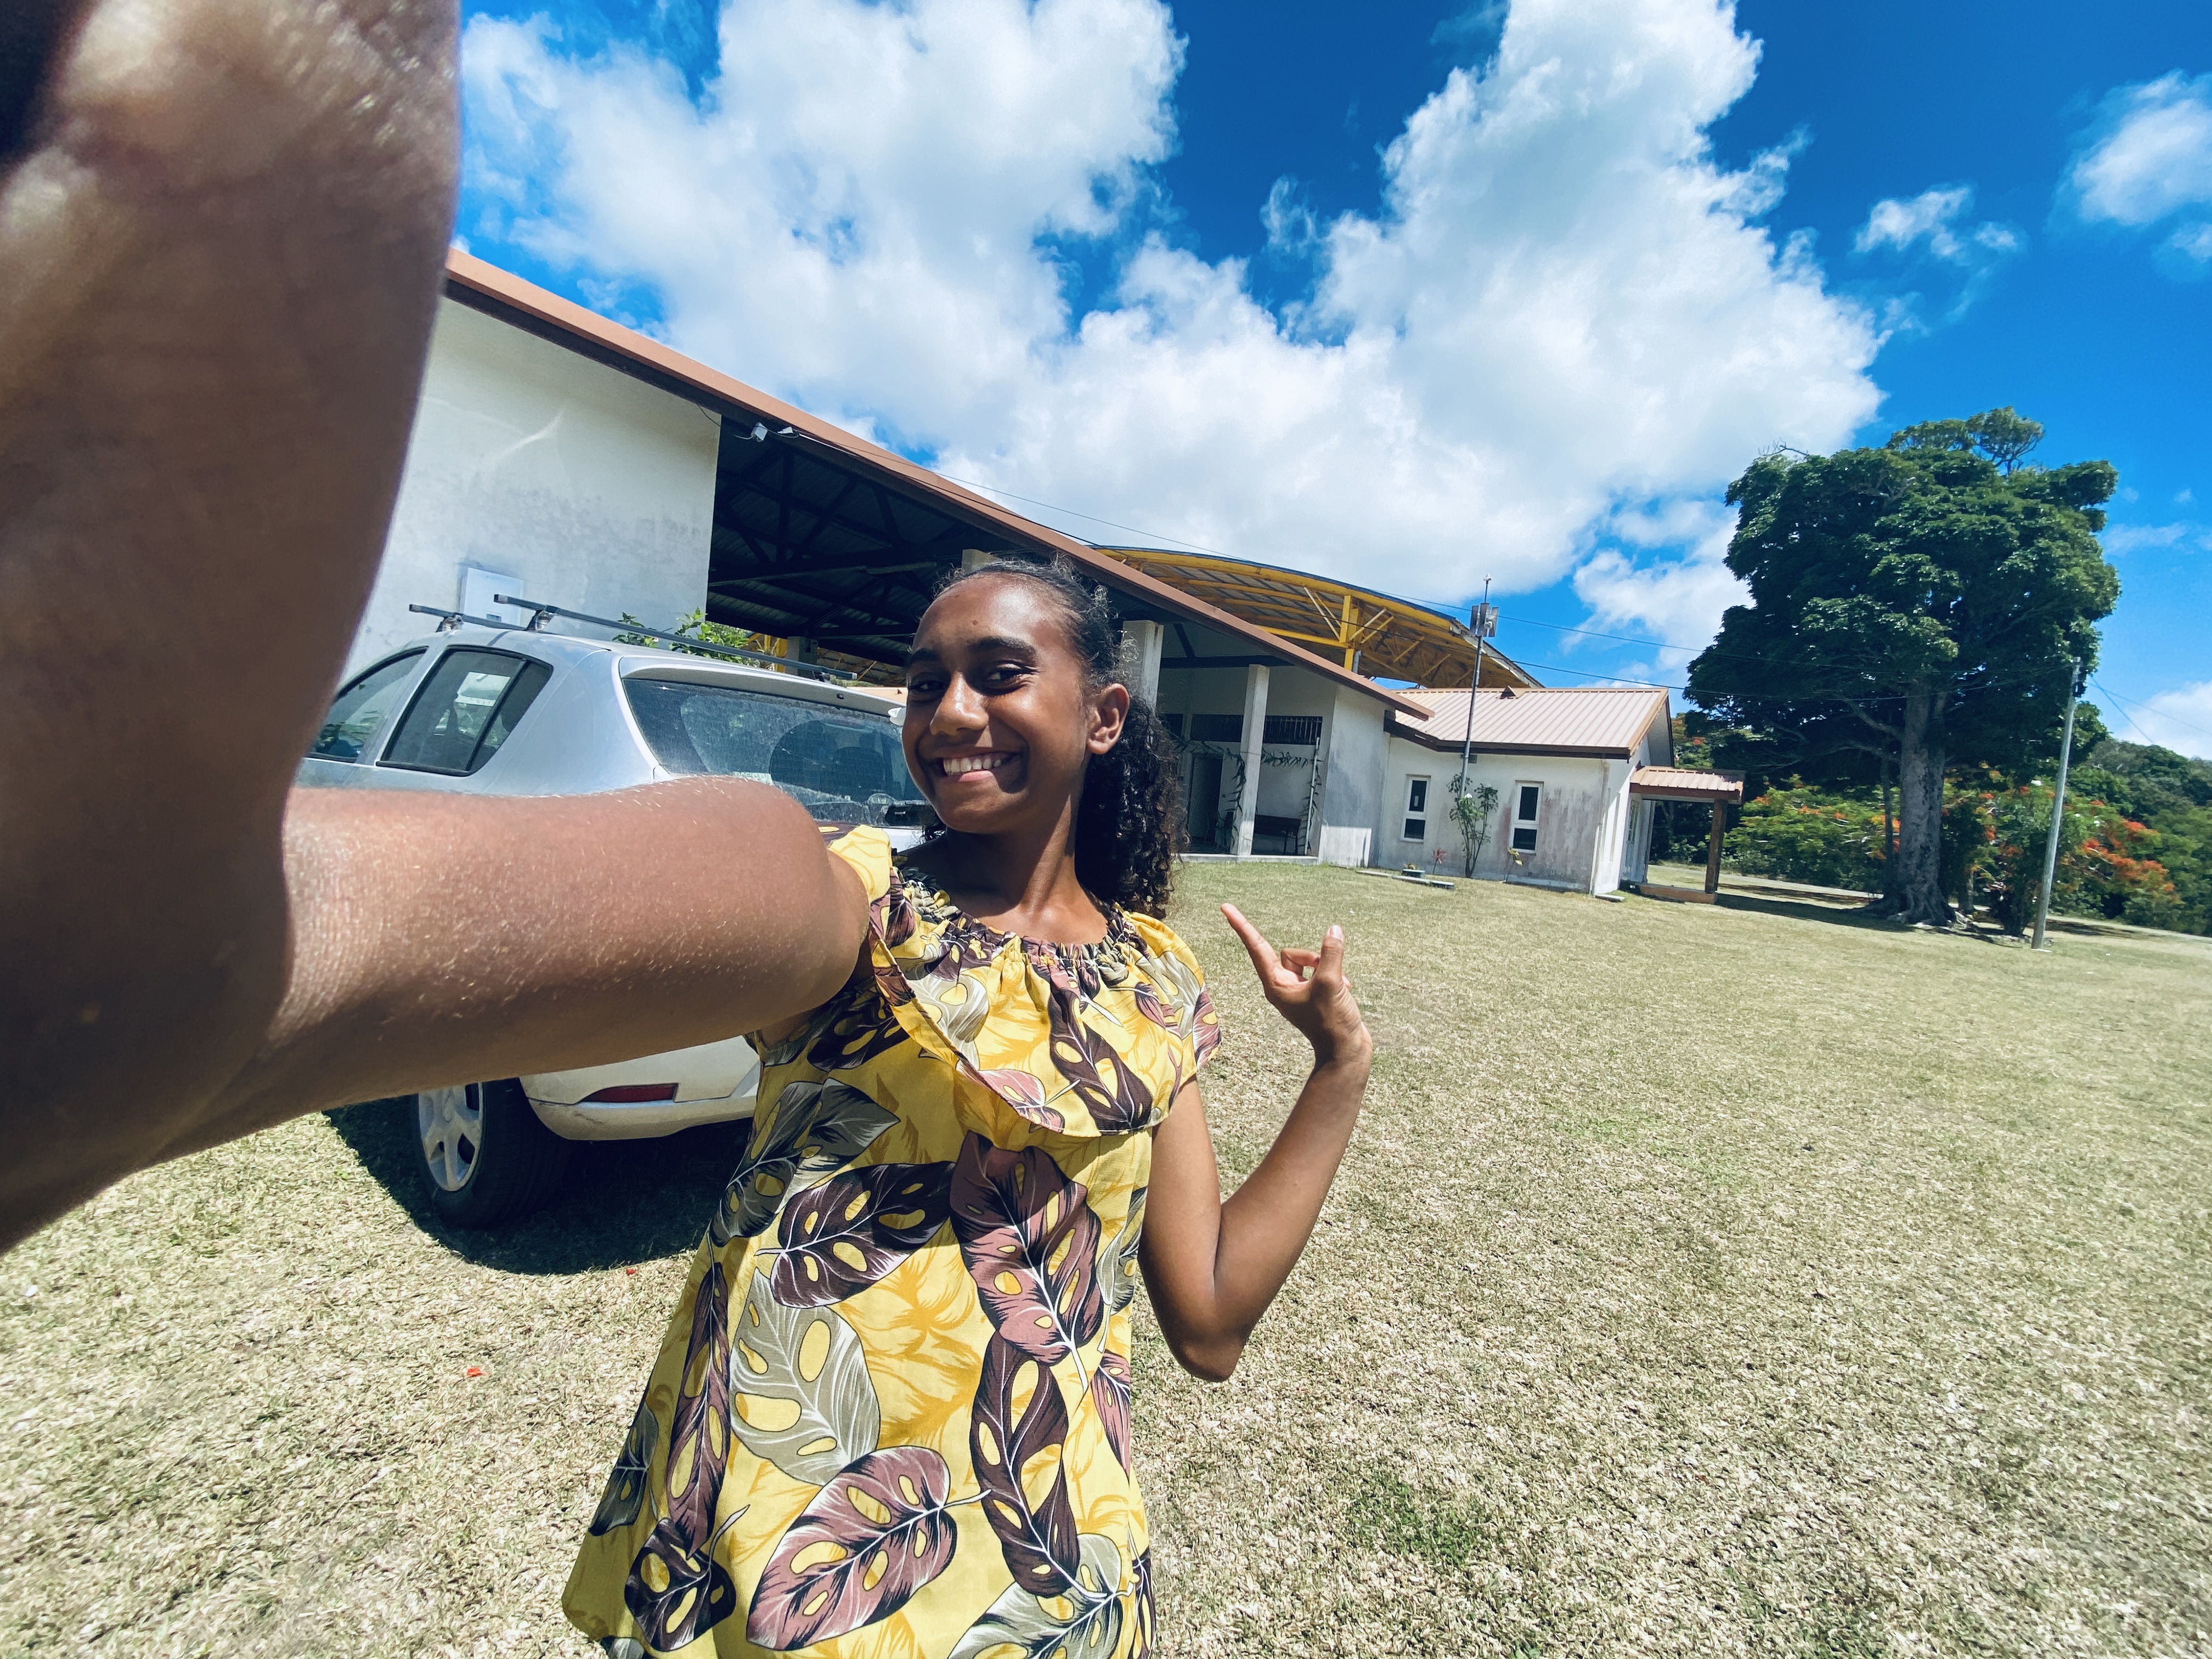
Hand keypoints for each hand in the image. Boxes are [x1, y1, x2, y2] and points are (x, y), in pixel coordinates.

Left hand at [1220, 904, 1370, 1067]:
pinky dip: (1334, 974)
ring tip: (1340, 985)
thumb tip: (1333, 931)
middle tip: (1328, 976)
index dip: (1242, 926)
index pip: (1256, 948)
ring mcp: (1298, 990)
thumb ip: (1331, 954)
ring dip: (1328, 967)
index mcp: (1275, 986)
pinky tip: (1346, 988)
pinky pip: (1321, 970)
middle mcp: (1282, 986)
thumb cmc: (1332, 1023)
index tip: (1225, 907)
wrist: (1345, 1050)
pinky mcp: (1313, 993)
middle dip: (1313, 957)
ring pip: (1309, 960)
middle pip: (1291, 954)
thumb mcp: (1332, 984)